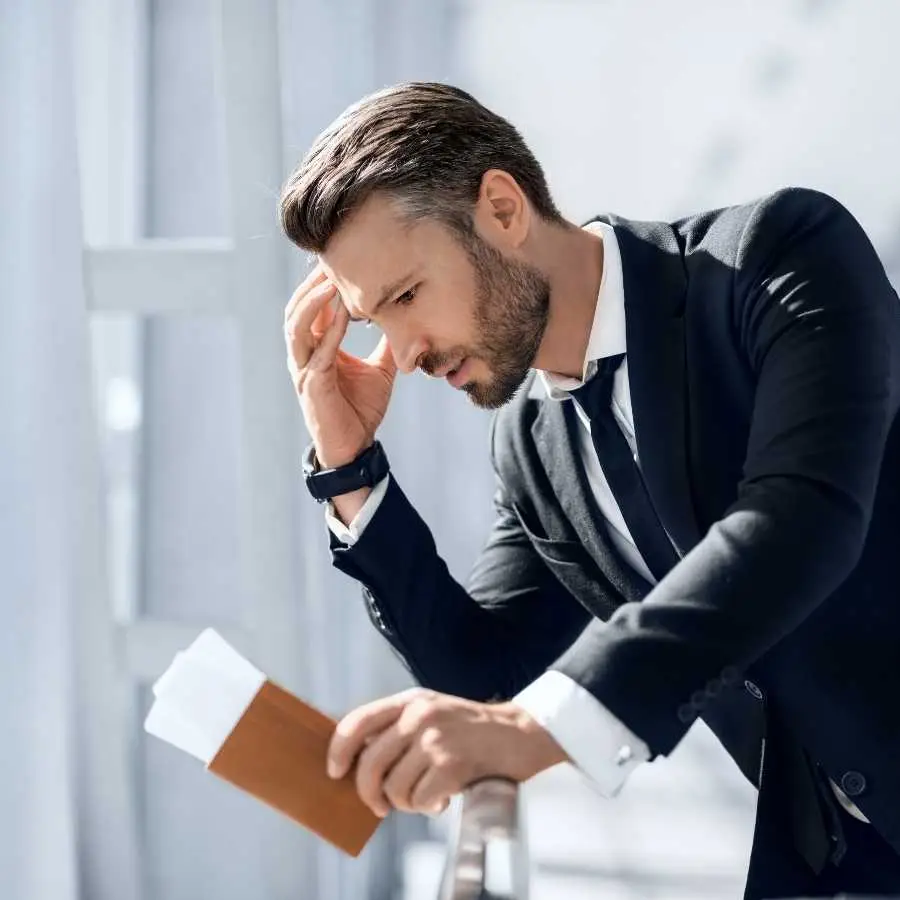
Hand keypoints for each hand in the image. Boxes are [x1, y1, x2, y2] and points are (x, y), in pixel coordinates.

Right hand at [284, 265, 396, 467]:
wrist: (355, 448)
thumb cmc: (361, 409)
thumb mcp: (380, 370)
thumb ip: (387, 345)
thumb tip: (407, 322)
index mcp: (316, 349)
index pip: (313, 308)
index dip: (322, 284)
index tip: (339, 259)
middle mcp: (304, 355)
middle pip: (298, 310)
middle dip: (312, 284)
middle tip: (330, 258)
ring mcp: (304, 369)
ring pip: (298, 326)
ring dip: (314, 302)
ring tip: (330, 279)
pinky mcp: (312, 385)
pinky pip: (319, 352)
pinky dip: (330, 330)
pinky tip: (343, 312)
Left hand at [326, 688, 568, 817]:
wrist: (517, 736)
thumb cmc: (468, 730)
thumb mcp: (430, 713)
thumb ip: (397, 727)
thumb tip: (356, 759)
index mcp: (410, 700)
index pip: (358, 722)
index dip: (339, 750)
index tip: (335, 771)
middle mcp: (419, 715)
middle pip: (370, 764)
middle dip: (368, 793)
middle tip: (379, 804)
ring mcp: (436, 739)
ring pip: (393, 788)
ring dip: (404, 803)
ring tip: (421, 796)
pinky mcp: (452, 765)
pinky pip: (419, 801)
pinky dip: (428, 807)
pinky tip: (443, 797)